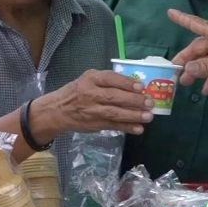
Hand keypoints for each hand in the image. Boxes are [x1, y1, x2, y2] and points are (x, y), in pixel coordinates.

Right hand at [33, 70, 152, 137]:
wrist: (57, 111)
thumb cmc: (77, 92)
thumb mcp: (89, 79)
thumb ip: (107, 81)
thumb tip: (136, 86)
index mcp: (90, 79)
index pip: (110, 79)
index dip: (126, 83)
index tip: (141, 87)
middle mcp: (90, 94)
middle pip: (114, 97)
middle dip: (134, 100)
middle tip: (150, 102)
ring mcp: (92, 110)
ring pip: (114, 113)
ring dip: (133, 115)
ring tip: (148, 116)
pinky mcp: (94, 124)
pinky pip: (112, 126)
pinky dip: (126, 127)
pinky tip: (139, 128)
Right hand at [166, 9, 207, 94]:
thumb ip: (206, 66)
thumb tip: (187, 70)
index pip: (194, 24)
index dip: (181, 18)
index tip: (169, 12)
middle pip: (198, 49)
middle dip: (186, 60)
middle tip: (174, 73)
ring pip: (207, 60)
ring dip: (197, 71)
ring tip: (186, 84)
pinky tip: (207, 89)